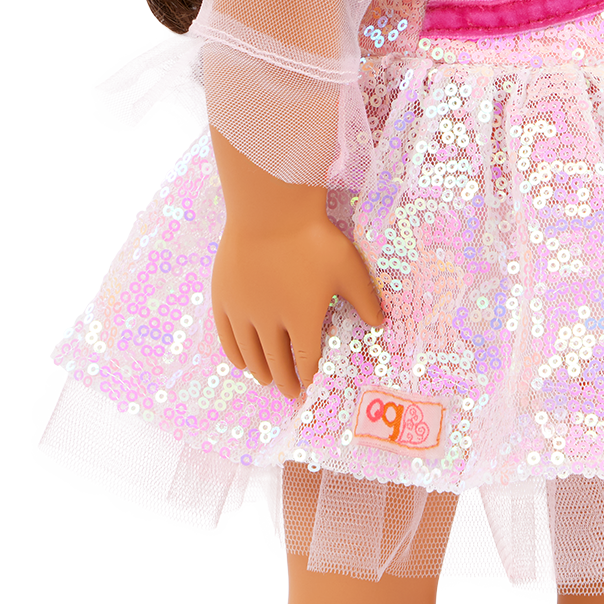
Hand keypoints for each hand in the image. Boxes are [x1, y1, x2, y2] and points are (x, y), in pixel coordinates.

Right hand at [209, 129, 386, 398]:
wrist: (270, 211)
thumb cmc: (313, 239)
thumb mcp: (348, 269)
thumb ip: (365, 300)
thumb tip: (379, 324)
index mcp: (302, 320)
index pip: (306, 357)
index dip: (309, 373)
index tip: (311, 384)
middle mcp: (269, 323)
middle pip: (276, 362)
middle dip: (285, 380)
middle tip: (290, 392)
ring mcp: (243, 311)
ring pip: (250, 353)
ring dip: (260, 371)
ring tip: (266, 381)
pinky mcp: (223, 298)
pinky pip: (226, 335)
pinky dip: (234, 353)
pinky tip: (239, 362)